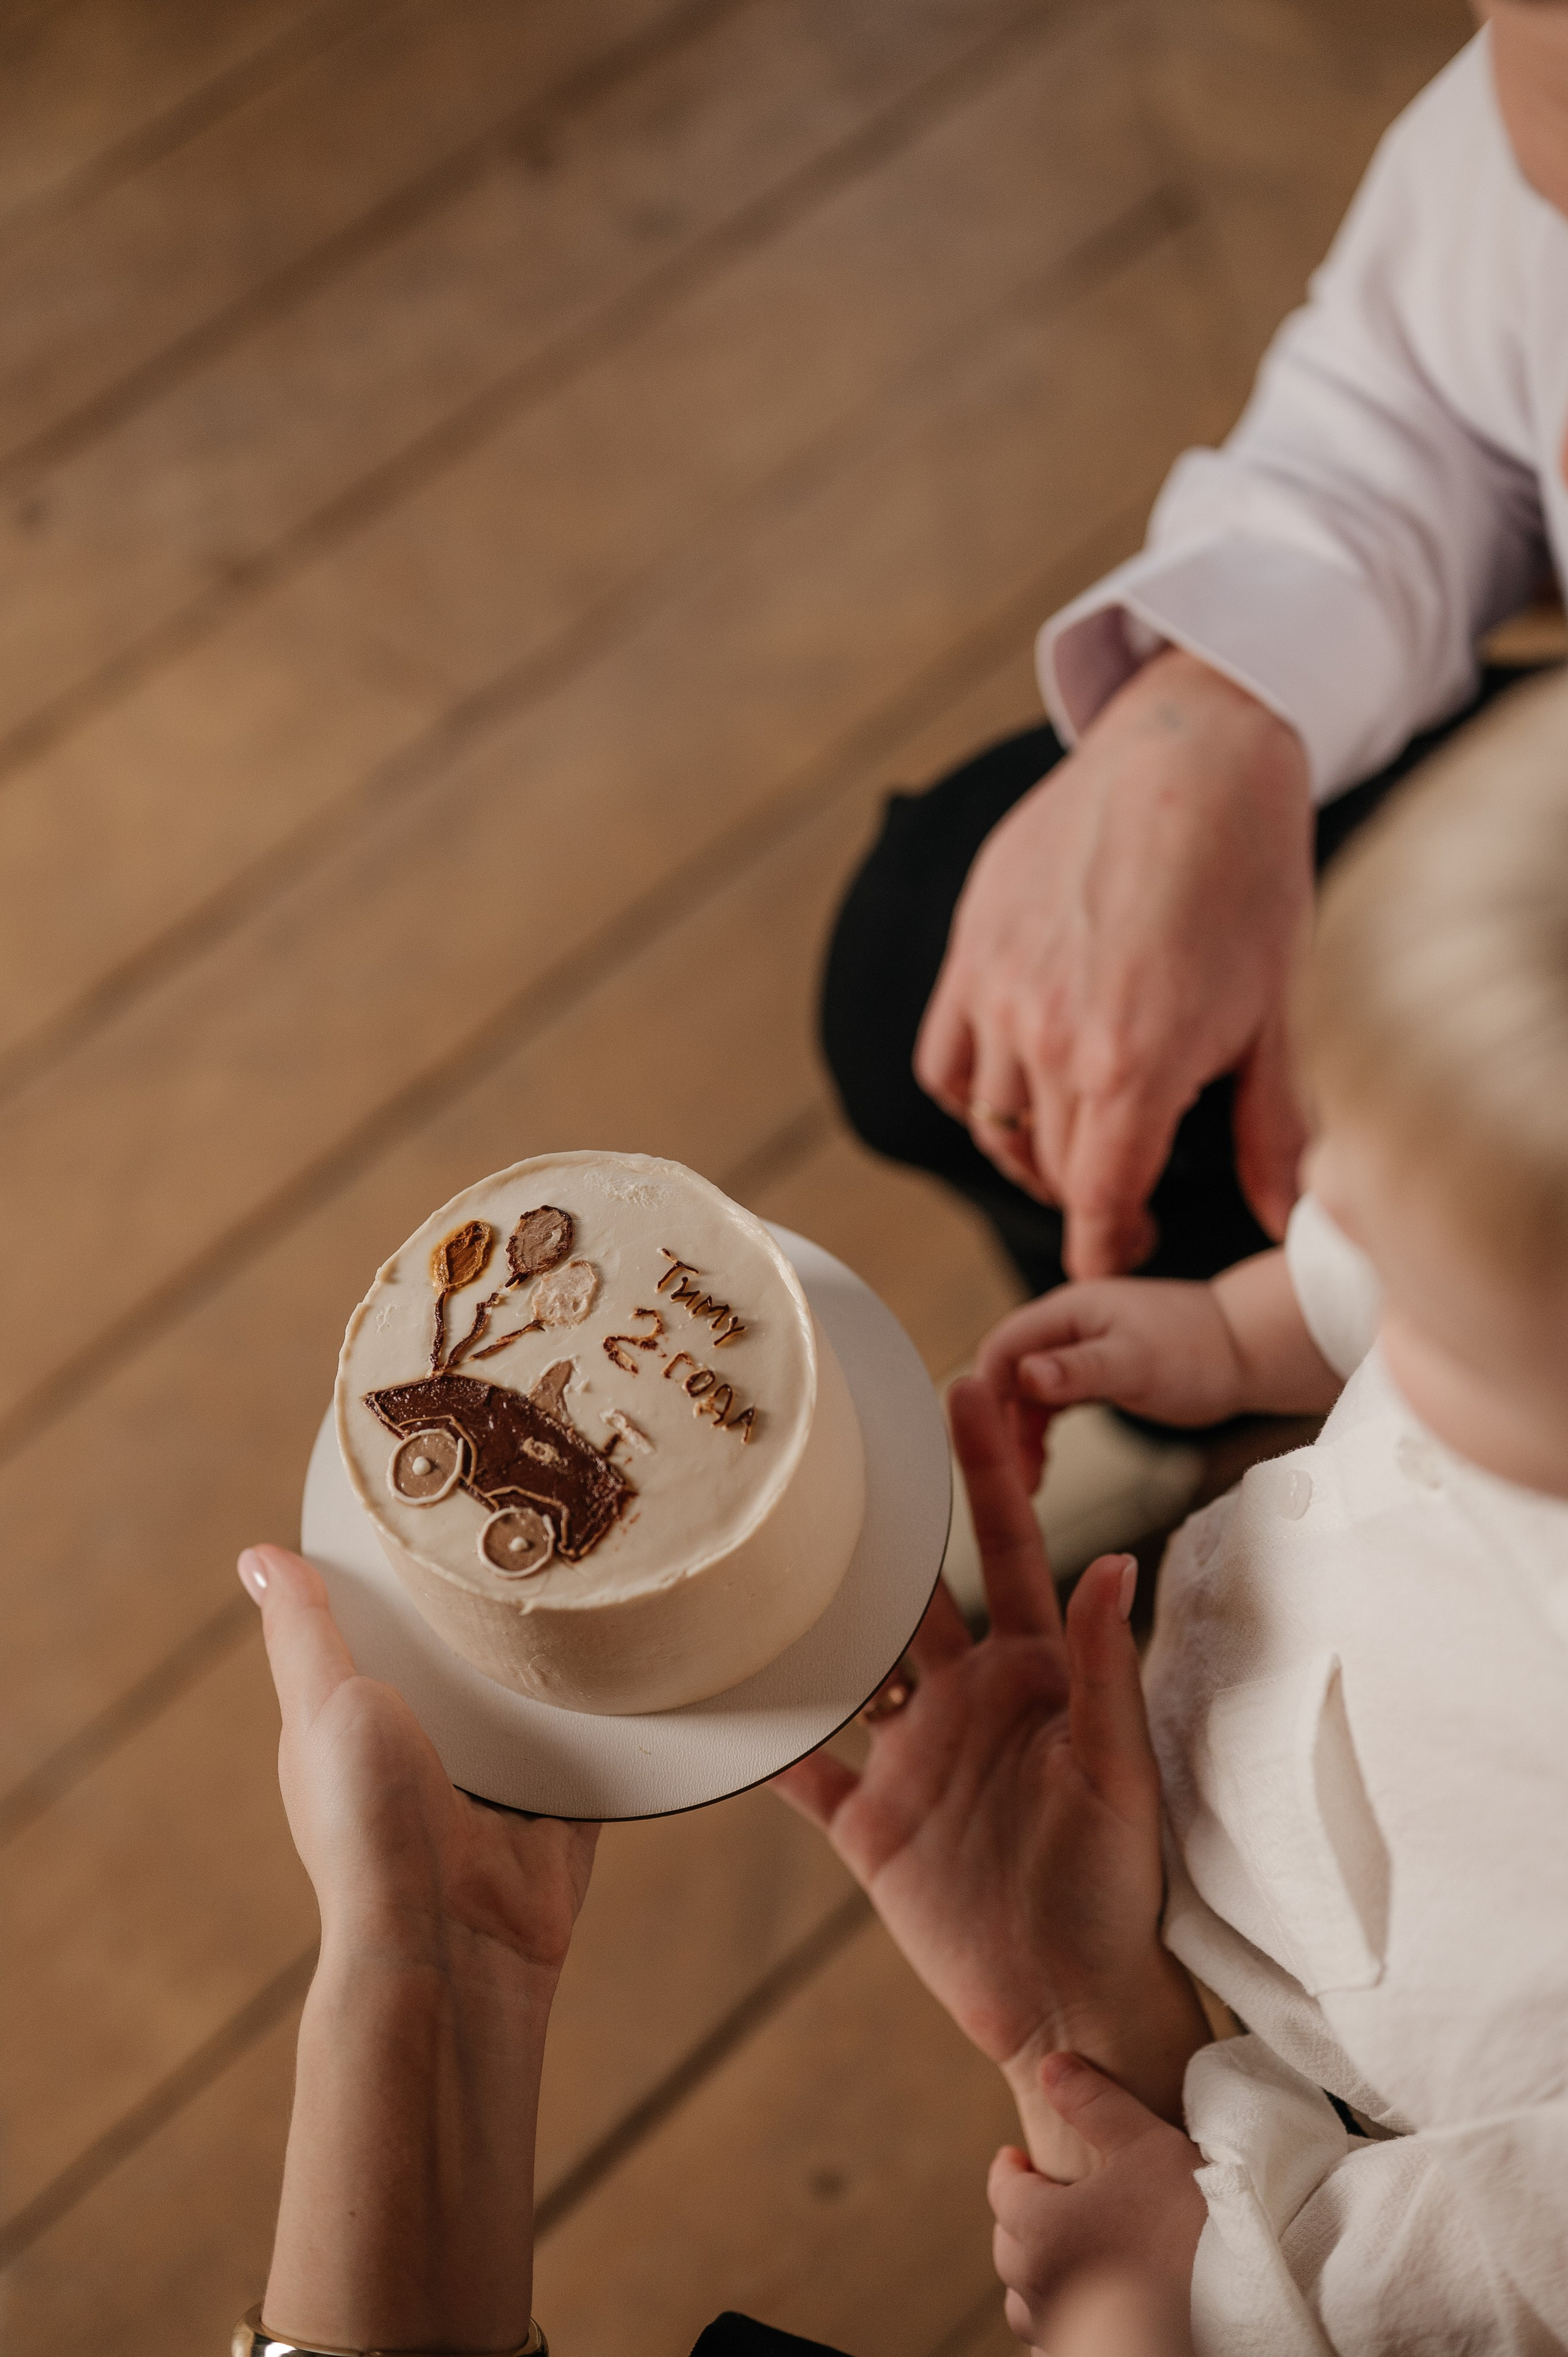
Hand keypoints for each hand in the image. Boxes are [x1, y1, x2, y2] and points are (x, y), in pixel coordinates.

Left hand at [241, 1545, 597, 2351]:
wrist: (455, 1940)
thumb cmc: (368, 1825)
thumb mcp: (326, 1706)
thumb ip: (304, 1633)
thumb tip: (257, 1554)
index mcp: (360, 1722)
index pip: (383, 1627)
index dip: (408, 1572)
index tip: (452, 1495)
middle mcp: (430, 1747)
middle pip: (467, 1657)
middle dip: (500, 1606)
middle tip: (547, 1521)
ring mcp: (499, 1780)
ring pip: (535, 1698)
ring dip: (559, 1658)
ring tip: (600, 1570)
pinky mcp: (563, 1807)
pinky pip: (595, 1748)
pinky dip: (613, 1714)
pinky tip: (639, 1657)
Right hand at [772, 1383, 1206, 2180]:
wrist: (1072, 2002)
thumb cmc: (1118, 1888)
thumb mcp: (1119, 1775)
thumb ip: (1107, 1672)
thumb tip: (1116, 1562)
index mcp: (1034, 1676)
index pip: (1007, 1548)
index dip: (988, 1472)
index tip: (970, 1388)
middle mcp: (967, 1700)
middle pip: (917, 1583)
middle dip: (886, 1507)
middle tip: (844, 1428)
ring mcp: (912, 1758)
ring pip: (850, 1663)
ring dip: (811, 1609)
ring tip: (758, 1538)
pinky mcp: (872, 1825)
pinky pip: (805, 1773)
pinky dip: (763, 1742)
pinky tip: (715, 1698)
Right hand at [914, 648, 1311, 1277]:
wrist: (1193, 753)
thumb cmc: (1249, 876)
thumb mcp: (1279, 1013)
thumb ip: (1272, 1129)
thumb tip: (1286, 1218)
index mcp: (1132, 1062)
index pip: (1095, 1201)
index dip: (1107, 1245)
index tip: (1119, 1253)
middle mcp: (1049, 1035)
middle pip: (1047, 1166)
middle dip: (1086, 1193)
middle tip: (1123, 1188)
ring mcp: (999, 990)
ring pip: (991, 1121)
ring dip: (1031, 1146)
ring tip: (1077, 1132)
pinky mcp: (971, 948)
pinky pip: (944, 1061)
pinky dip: (973, 1091)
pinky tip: (1019, 1080)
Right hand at [976, 1278, 1248, 1487]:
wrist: (1248, 1349)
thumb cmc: (1200, 1350)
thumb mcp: (1137, 1364)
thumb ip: (1078, 1370)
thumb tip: (1025, 1376)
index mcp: (1067, 1312)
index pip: (1001, 1350)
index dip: (985, 1397)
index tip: (981, 1445)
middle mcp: (1065, 1327)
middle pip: (1007, 1375)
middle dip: (1000, 1425)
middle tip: (1007, 1476)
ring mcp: (1078, 1350)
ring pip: (1025, 1394)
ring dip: (1019, 1435)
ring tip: (1027, 1482)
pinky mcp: (1093, 1373)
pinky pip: (1049, 1403)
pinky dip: (1040, 1434)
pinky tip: (1041, 1466)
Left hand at [989, 2054, 1204, 2351]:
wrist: (1237, 2303)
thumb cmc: (1190, 2225)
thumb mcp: (1145, 2143)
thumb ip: (1093, 2101)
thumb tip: (1052, 2064)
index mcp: (1042, 2229)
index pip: (1004, 2192)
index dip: (1009, 2169)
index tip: (1015, 2157)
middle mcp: (1041, 2285)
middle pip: (1009, 2246)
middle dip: (1020, 2217)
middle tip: (1043, 2197)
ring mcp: (1064, 2327)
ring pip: (1025, 2301)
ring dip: (1034, 2274)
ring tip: (1060, 2254)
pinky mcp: (1091, 2351)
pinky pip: (1055, 2337)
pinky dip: (1063, 2316)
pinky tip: (1091, 2305)